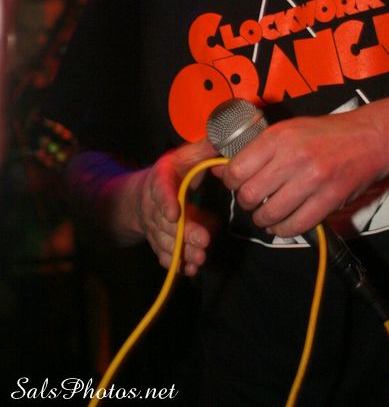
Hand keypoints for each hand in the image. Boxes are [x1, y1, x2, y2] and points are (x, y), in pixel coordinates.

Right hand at [121, 140, 218, 275]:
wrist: (142, 193)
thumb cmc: (173, 171)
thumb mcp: (185, 155)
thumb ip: (203, 149)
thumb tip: (225, 139)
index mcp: (161, 178)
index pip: (161, 189)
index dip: (166, 201)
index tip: (174, 214)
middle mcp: (153, 203)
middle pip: (166, 221)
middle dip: (185, 233)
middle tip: (203, 241)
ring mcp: (154, 224)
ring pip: (165, 240)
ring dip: (182, 252)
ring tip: (200, 259)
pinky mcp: (158, 240)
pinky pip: (163, 253)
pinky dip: (175, 264)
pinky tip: (189, 270)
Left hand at [214, 110, 387, 238]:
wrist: (370, 138)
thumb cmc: (325, 133)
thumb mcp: (288, 130)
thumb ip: (256, 148)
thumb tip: (221, 169)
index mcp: (279, 137)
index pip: (236, 169)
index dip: (231, 182)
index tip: (237, 183)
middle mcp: (294, 157)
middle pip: (249, 195)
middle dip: (246, 203)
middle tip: (253, 200)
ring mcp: (313, 180)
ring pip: (269, 214)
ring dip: (263, 220)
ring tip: (267, 214)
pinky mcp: (329, 200)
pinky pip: (295, 226)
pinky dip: (284, 230)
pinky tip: (283, 223)